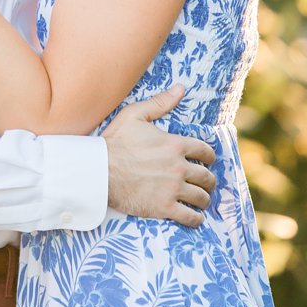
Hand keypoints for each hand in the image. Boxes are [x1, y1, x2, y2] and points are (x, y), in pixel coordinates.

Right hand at [102, 85, 216, 226]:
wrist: (97, 172)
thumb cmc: (114, 142)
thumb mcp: (135, 115)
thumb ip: (160, 102)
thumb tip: (181, 88)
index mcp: (176, 145)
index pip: (205, 151)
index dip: (209, 156)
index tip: (208, 161)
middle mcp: (180, 167)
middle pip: (206, 176)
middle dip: (208, 180)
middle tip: (207, 183)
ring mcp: (173, 189)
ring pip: (201, 197)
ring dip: (204, 199)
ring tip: (202, 201)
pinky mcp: (164, 208)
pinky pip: (189, 217)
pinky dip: (196, 219)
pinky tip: (195, 218)